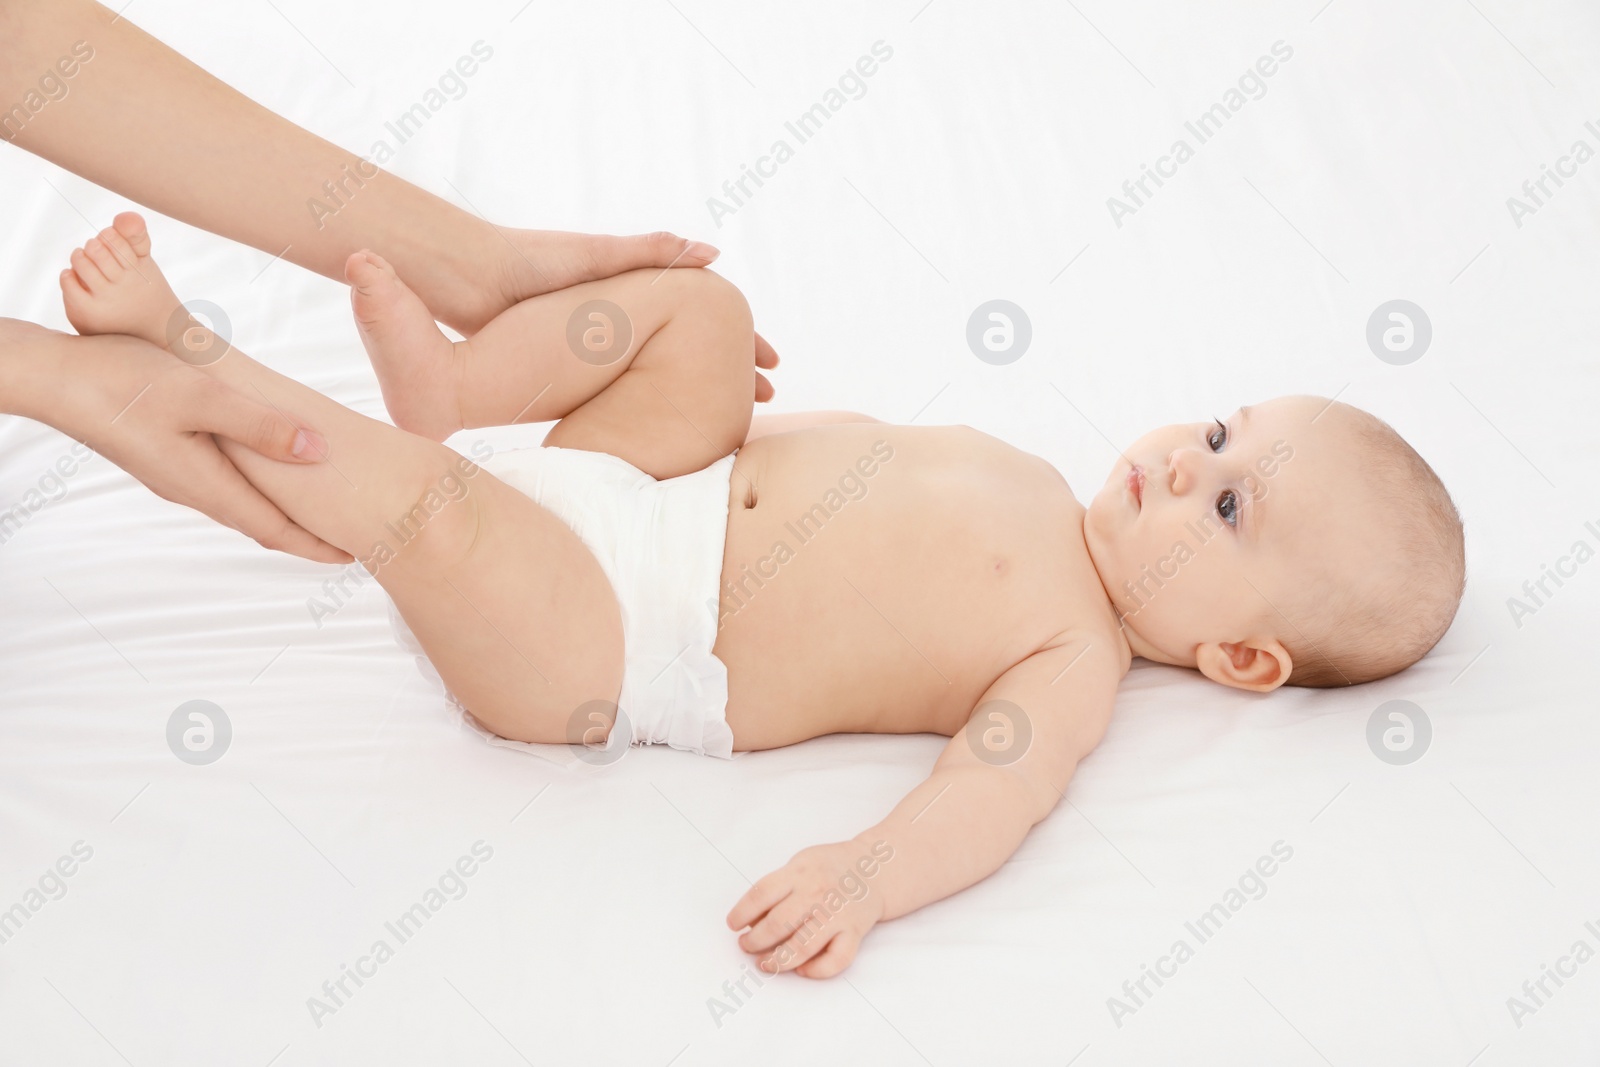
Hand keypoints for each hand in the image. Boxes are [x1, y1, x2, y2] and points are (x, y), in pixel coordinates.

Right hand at [2, 321, 348, 563]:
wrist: (54, 376)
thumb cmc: (126, 382)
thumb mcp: (205, 399)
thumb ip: (262, 426)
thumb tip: (319, 452)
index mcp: (206, 484)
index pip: (274, 529)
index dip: (317, 545)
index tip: (355, 557)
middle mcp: (192, 489)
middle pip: (260, 523)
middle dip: (305, 536)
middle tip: (349, 542)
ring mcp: (175, 474)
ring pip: (240, 502)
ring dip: (279, 513)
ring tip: (316, 512)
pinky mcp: (163, 454)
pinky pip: (222, 481)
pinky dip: (255, 488)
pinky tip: (265, 473)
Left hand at [488, 230, 779, 401]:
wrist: (464, 283)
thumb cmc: (530, 263)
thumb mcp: (600, 257)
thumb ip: (651, 253)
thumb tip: (713, 252)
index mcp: (636, 292)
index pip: (707, 320)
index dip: (742, 344)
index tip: (773, 366)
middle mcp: (625, 319)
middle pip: (696, 351)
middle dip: (731, 373)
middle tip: (766, 399)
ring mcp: (602, 344)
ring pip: (667, 374)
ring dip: (702, 394)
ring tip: (732, 420)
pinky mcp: (573, 367)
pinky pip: (630, 391)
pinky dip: (658, 408)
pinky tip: (672, 428)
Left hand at [726, 839, 887, 978]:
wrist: (873, 869)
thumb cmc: (828, 868)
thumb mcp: (799, 865)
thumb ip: (776, 887)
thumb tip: (749, 920)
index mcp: (800, 873)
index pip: (761, 894)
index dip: (741, 913)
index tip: (733, 925)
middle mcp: (818, 893)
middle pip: (778, 924)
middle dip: (755, 941)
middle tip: (746, 946)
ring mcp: (837, 914)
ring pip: (802, 947)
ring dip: (778, 960)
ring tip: (764, 963)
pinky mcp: (854, 933)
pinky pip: (836, 959)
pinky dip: (817, 970)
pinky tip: (802, 970)